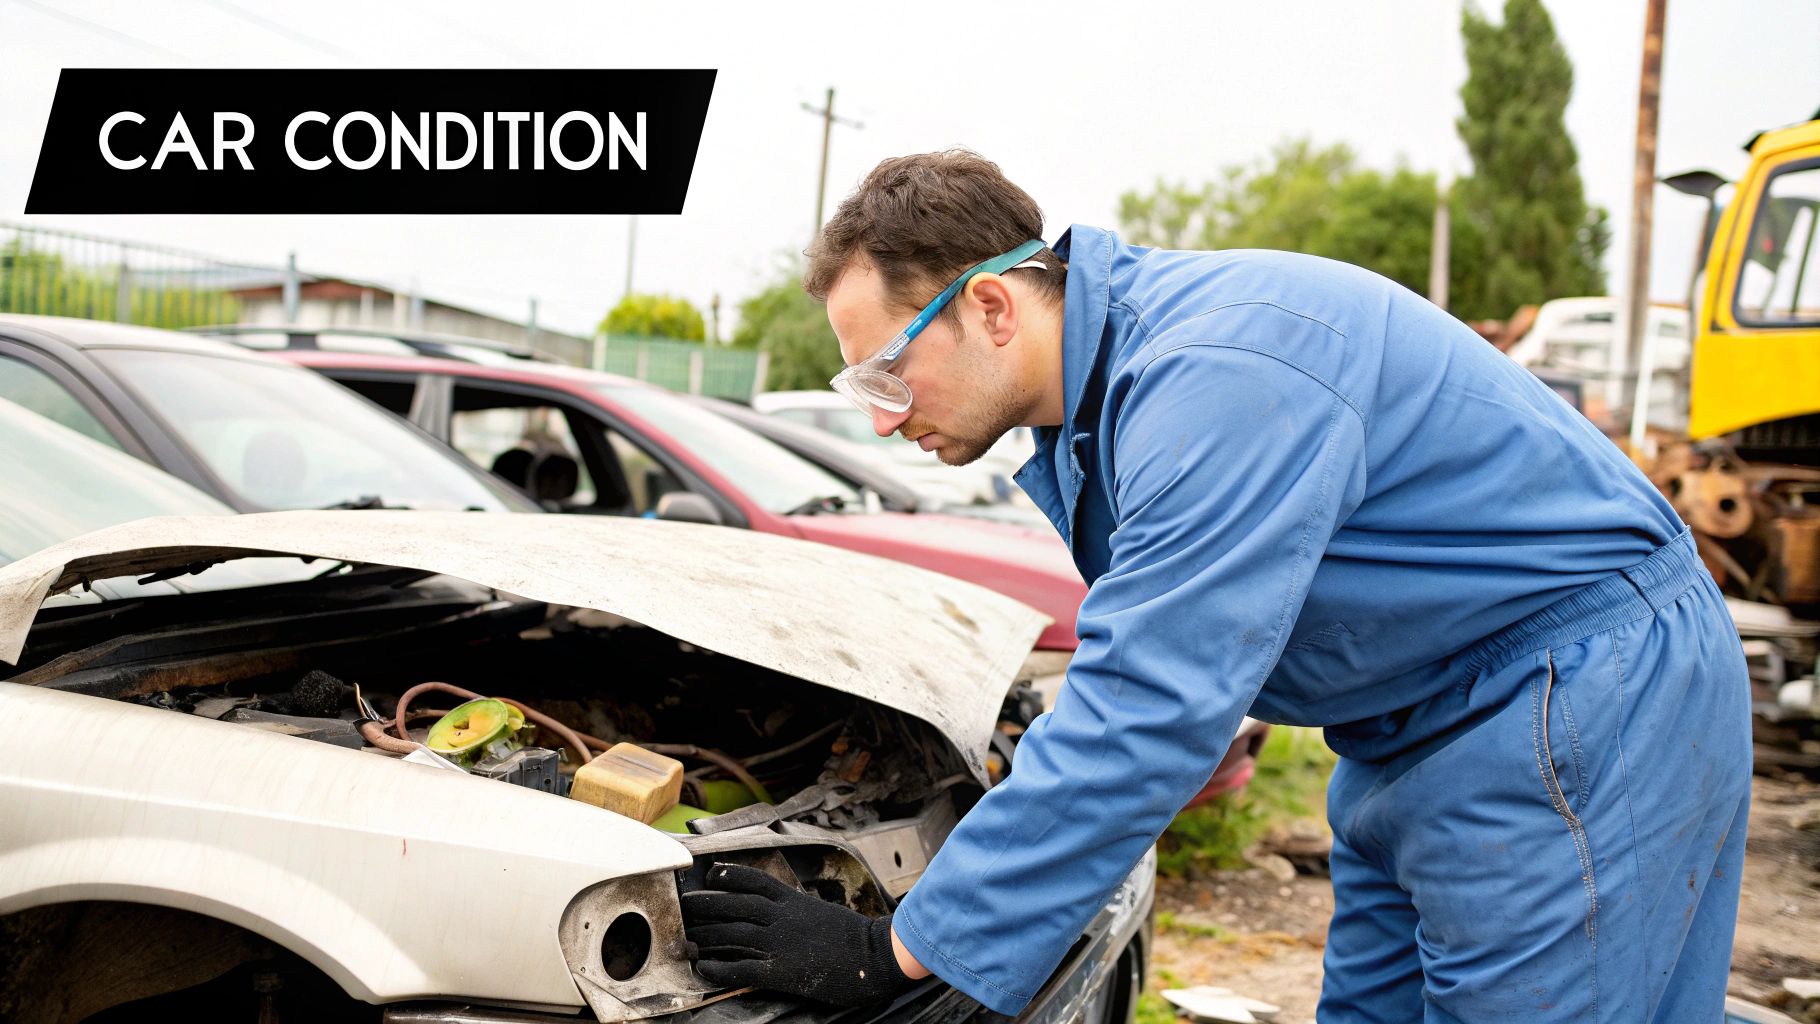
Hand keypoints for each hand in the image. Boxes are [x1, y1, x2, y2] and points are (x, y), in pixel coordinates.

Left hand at [680, 862, 914, 1006]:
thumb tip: (781, 907)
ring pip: (731, 935)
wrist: (874, 956)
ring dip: (705, 936)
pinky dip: (718, 967)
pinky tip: (704, 967)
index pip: (753, 880)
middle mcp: (781, 918)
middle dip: (706, 904)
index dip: (729, 875)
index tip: (711, 873)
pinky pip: (740, 967)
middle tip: (685, 905)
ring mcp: (779, 943)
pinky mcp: (780, 971)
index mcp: (793, 900)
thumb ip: (798, 908)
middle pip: (733, 905)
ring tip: (687, 937)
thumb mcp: (822, 910)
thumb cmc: (854, 935)